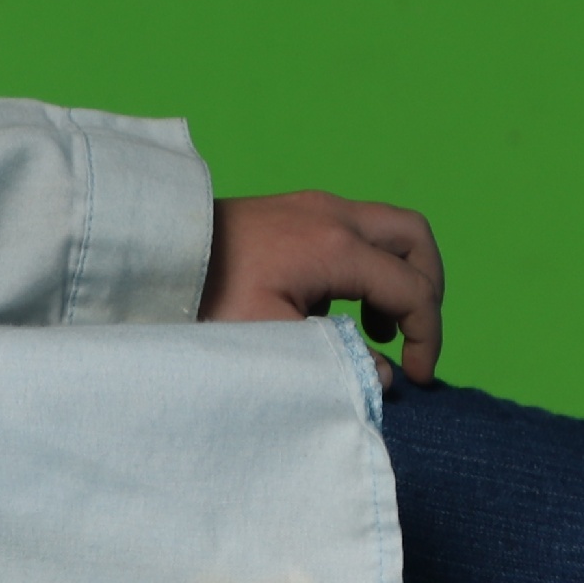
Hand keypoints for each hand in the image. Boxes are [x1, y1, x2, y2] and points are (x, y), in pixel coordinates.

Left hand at [202, 191, 446, 380]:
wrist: (156, 252)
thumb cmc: (206, 295)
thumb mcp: (271, 338)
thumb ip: (337, 357)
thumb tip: (382, 376)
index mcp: (336, 247)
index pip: (413, 289)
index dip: (427, 336)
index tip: (418, 376)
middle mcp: (335, 215)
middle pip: (415, 239)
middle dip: (427, 289)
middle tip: (413, 337)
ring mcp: (316, 206)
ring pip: (389, 230)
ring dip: (397, 276)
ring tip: (376, 329)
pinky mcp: (297, 210)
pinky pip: (356, 231)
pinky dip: (366, 266)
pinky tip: (336, 307)